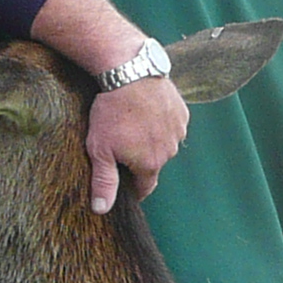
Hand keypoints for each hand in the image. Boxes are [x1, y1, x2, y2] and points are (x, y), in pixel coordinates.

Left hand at [24, 0, 186, 211]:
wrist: (130, 72)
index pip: (145, 187)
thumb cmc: (111, 111)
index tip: (124, 185)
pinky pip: (172, 124)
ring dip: (152, 140)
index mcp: (150, 165)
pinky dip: (161, 122)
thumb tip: (101, 210)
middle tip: (122, 145)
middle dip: (140, 160)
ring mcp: (178, 130)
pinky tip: (146, 112)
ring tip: (133, 126)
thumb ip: (103, 181)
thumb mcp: (100, 149)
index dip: (133, 189)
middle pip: (154, 164)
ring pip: (164, 143)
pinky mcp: (182, 111)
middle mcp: (169, 151)